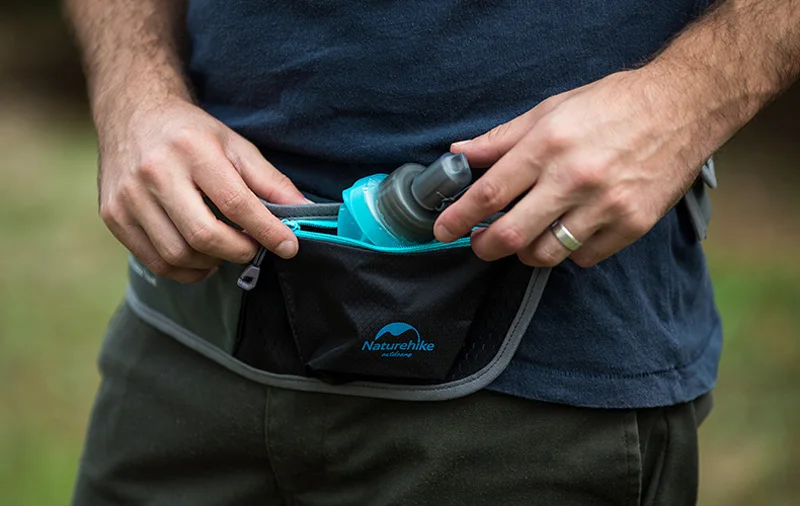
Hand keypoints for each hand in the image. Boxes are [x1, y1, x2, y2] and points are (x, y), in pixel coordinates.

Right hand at [97, 96, 307, 282]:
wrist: (132, 114)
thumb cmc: (191, 133)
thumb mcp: (236, 146)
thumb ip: (271, 181)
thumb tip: (305, 212)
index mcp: (192, 150)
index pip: (236, 203)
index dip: (267, 231)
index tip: (289, 246)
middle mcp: (155, 173)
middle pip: (204, 235)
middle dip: (239, 250)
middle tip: (252, 247)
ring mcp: (128, 197)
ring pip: (179, 254)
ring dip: (213, 262)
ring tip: (225, 248)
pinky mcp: (113, 216)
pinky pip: (155, 261)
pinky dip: (186, 269)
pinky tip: (200, 256)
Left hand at [434, 70, 708, 267]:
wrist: (682, 107)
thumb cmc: (611, 105)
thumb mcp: (550, 109)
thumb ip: (502, 139)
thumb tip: (459, 154)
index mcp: (548, 145)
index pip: (488, 194)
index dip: (457, 217)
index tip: (442, 230)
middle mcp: (574, 179)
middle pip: (511, 234)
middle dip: (484, 247)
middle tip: (478, 243)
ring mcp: (605, 205)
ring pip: (546, 254)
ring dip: (525, 251)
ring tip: (526, 235)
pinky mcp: (632, 225)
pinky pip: (584, 258)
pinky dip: (569, 251)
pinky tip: (569, 231)